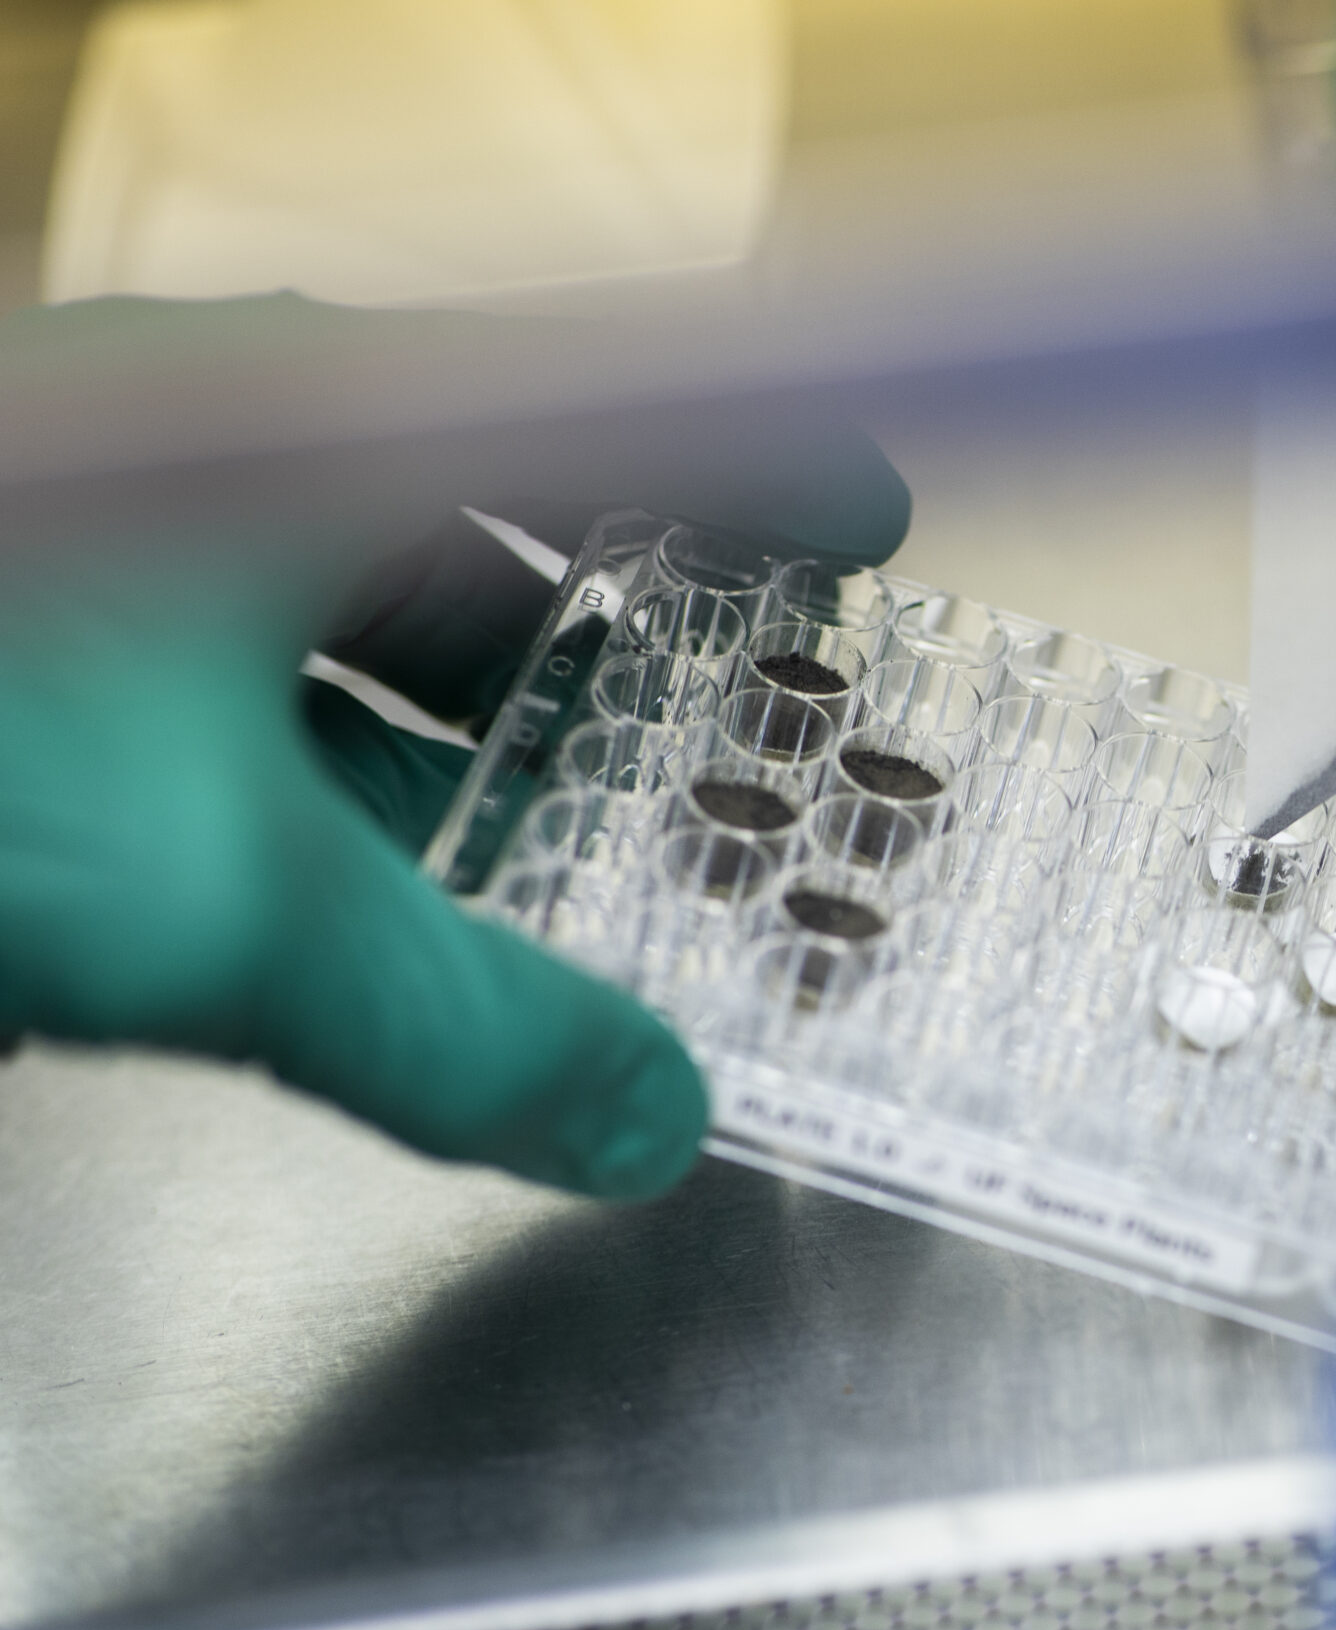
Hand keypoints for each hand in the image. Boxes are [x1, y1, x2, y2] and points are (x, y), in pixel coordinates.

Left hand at [0, 294, 910, 1197]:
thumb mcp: (232, 906)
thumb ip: (465, 1028)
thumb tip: (643, 1119)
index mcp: (324, 431)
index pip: (623, 417)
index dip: (769, 478)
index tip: (865, 524)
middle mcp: (223, 449)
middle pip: (493, 516)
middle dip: (624, 639)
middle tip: (728, 729)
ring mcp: (114, 533)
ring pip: (351, 609)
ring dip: (468, 729)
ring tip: (563, 843)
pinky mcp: (33, 631)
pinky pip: (241, 682)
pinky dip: (330, 777)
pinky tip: (355, 888)